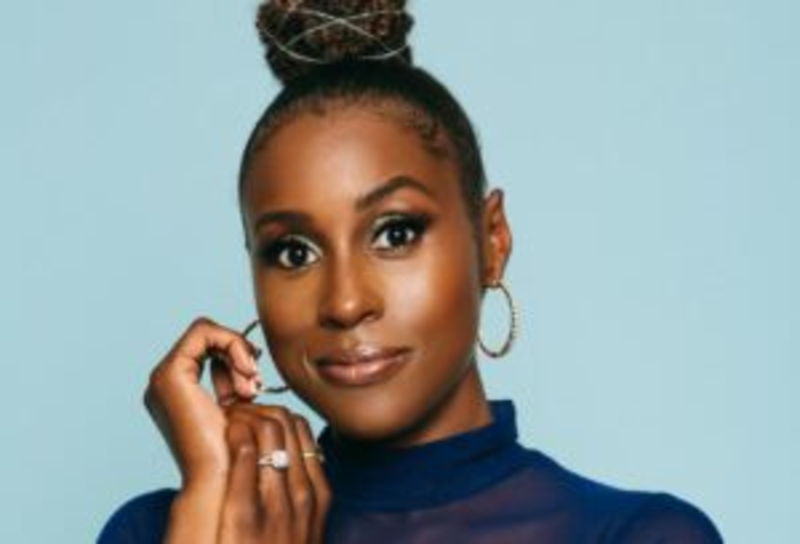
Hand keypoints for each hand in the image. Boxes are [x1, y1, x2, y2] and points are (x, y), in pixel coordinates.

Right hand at [144, 317, 261, 489]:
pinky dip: (232, 344)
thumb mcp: (236, 408)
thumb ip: (233, 383)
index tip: (255, 383)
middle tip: (254, 384)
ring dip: (237, 351)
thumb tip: (248, 359)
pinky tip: (246, 373)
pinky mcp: (170, 375)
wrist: (222, 478)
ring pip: (205, 331)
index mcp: (176, 389)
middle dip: (237, 353)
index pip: (208, 349)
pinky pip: (204, 331)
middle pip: (206, 338)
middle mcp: (163, 382)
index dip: (236, 356)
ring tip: (251, 386)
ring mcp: (162, 378)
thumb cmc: (235, 451)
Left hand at [219, 403, 330, 543]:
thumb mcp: (303, 532)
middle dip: (259, 410)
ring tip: (227, 420)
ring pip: (270, 431)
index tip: (254, 420)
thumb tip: (286, 471)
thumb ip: (300, 501)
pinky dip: (234, 434)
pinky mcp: (244, 513)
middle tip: (236, 413)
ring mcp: (276, 505)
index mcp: (318, 496)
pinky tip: (223, 434)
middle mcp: (303, 495)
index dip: (275, 417)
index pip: (302, 432)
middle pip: (287, 426)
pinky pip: (245, 455)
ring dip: (245, 416)